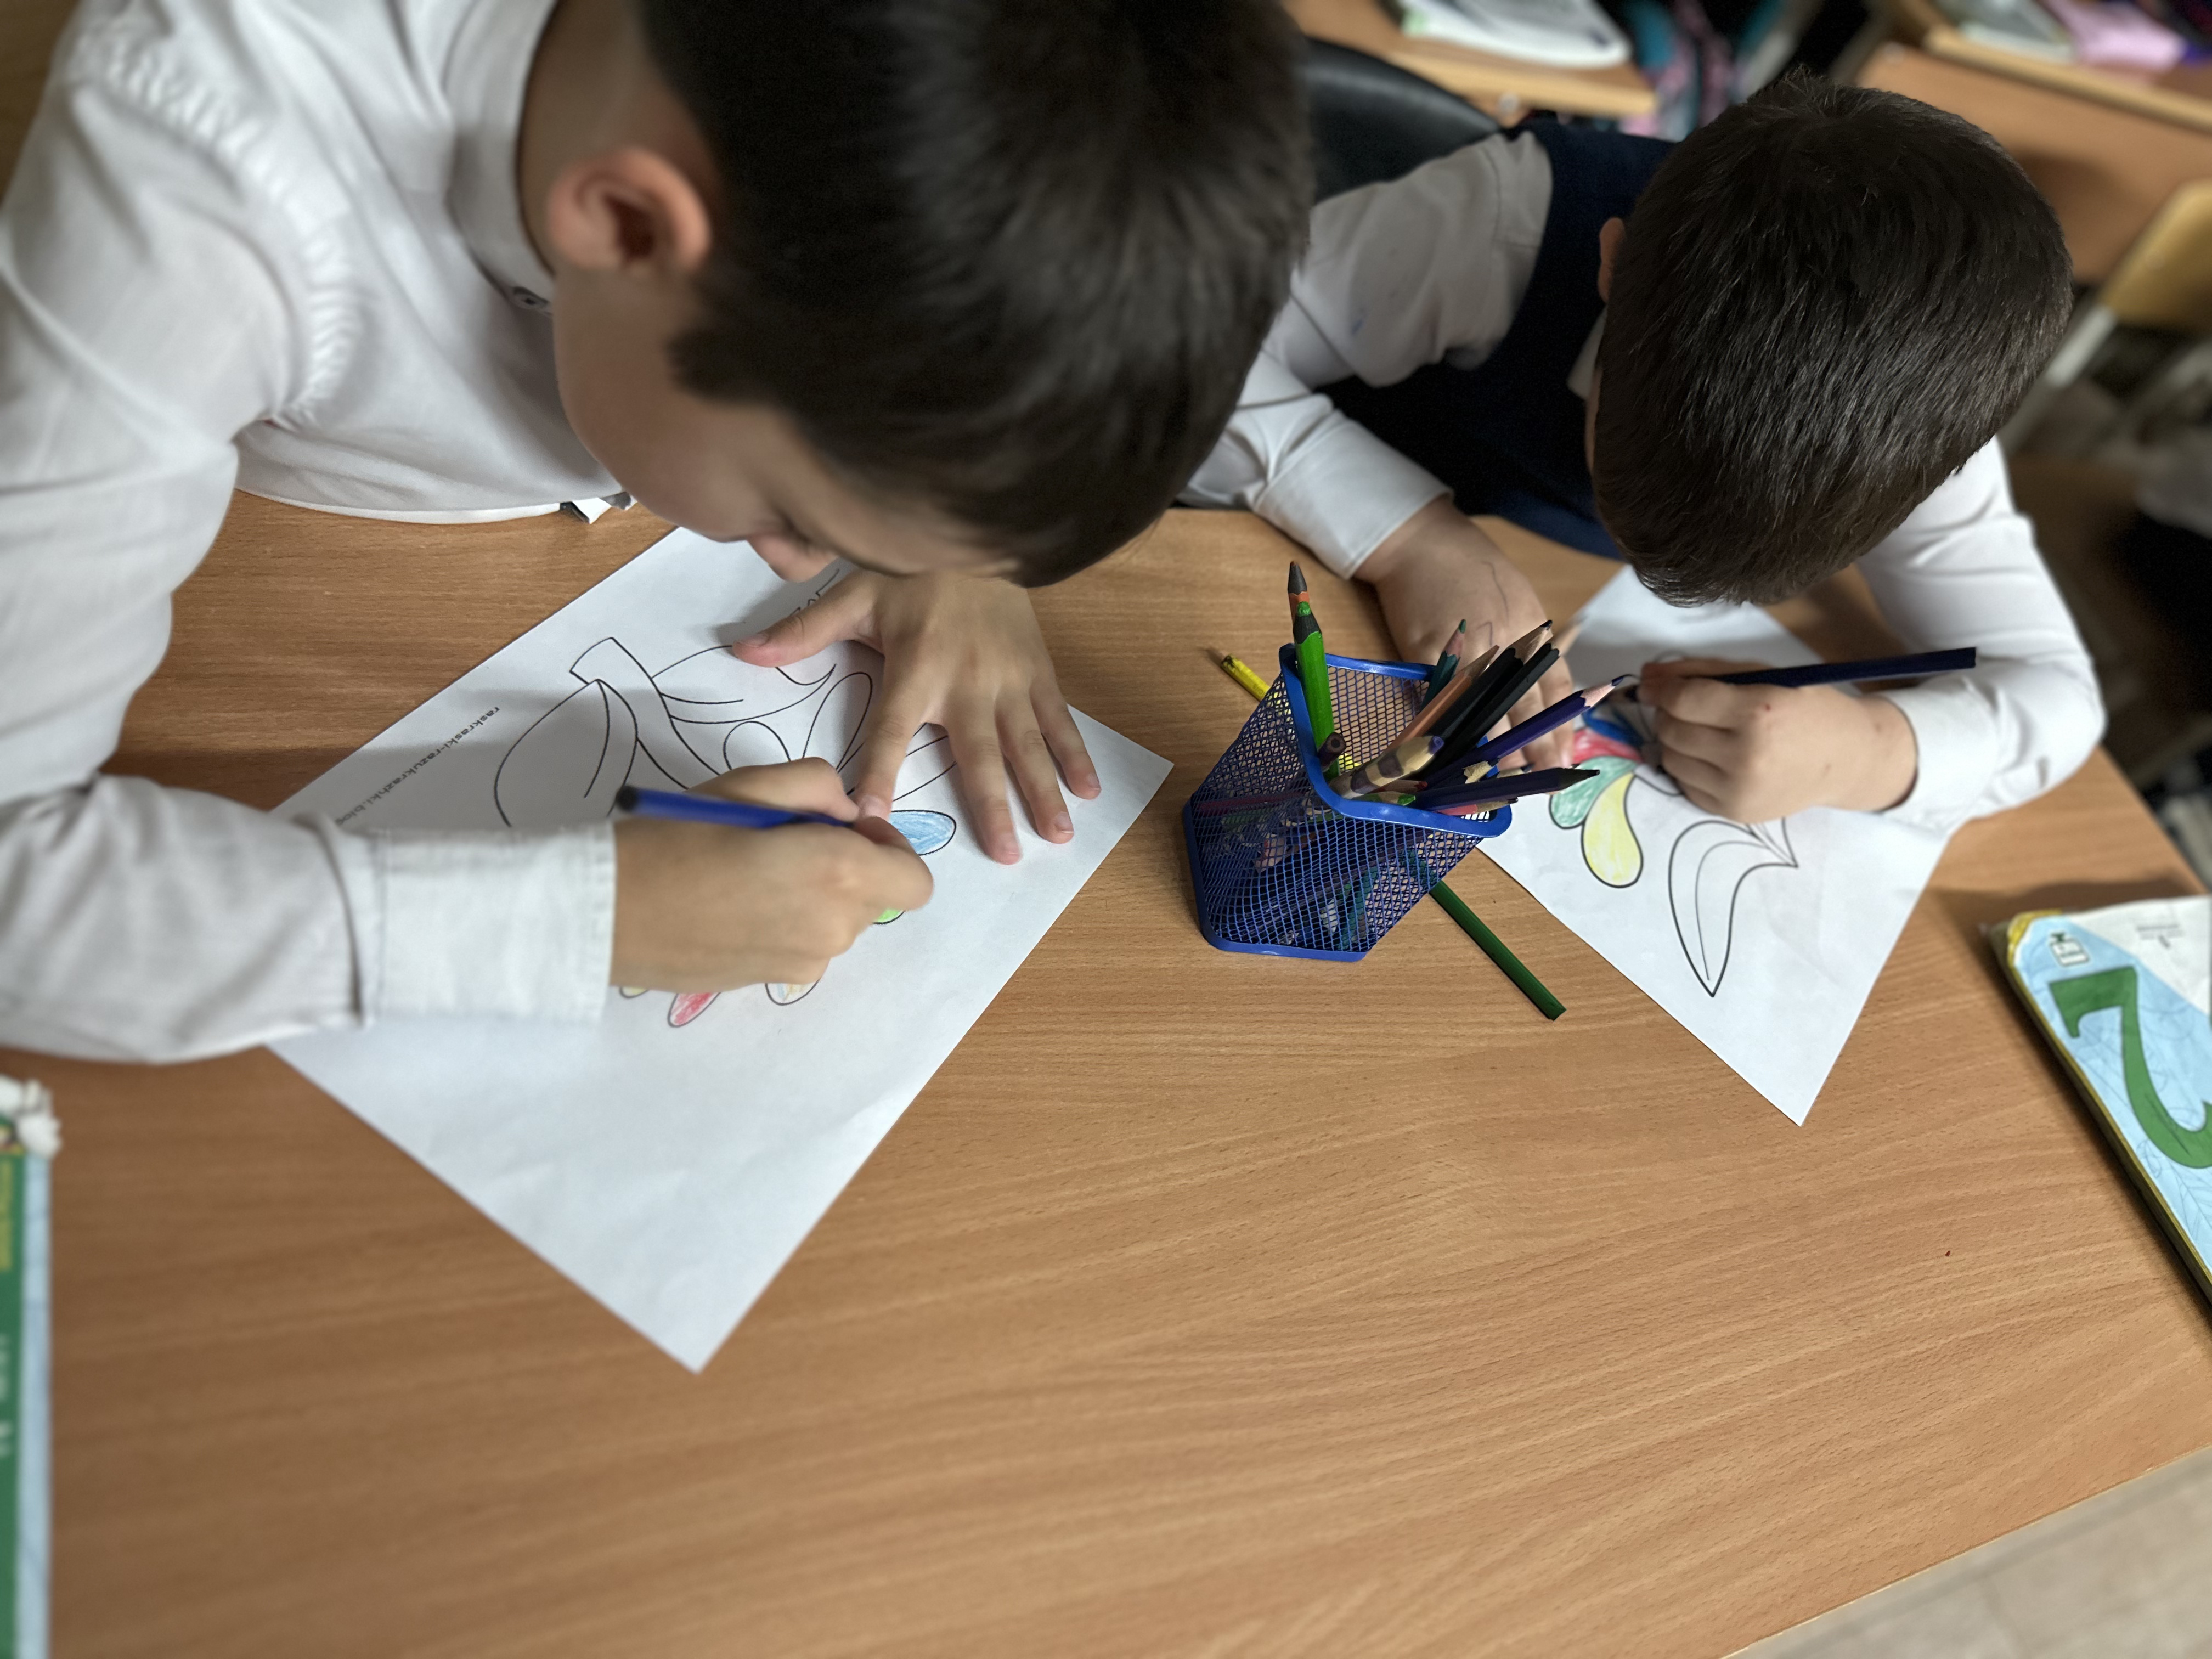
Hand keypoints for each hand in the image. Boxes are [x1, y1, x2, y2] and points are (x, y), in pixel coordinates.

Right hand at [610, 760, 932, 990]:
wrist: (605, 911)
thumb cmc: (675, 835)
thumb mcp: (750, 783)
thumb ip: (820, 787)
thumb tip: (848, 815)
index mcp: (839, 876)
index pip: (915, 881)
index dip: (889, 849)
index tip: (843, 829)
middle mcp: (832, 929)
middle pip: (873, 899)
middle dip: (846, 866)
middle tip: (781, 839)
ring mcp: (802, 965)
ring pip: (836, 924)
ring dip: (813, 895)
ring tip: (748, 868)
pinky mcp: (768, 983)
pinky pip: (801, 946)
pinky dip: (784, 922)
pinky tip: (731, 902)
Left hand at [732, 571, 1098, 863]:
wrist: (975, 530)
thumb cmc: (909, 571)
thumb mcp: (852, 594)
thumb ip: (803, 630)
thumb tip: (742, 651)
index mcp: (915, 668)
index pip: (891, 730)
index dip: (880, 772)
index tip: (872, 817)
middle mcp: (966, 681)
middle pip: (978, 753)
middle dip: (993, 804)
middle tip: (1005, 854)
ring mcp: (1008, 678)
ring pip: (1027, 743)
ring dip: (1043, 789)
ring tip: (1056, 835)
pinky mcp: (1037, 670)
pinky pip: (1057, 717)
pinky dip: (1075, 752)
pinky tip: (1088, 788)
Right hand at [1358, 499, 1576, 768]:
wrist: (1421, 542)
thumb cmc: (1471, 566)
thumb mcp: (1519, 599)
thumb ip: (1533, 642)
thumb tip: (1543, 689)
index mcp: (1531, 627)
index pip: (1553, 686)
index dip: (1560, 724)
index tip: (1565, 756)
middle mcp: (1505, 641)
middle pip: (1523, 704)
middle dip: (1534, 746)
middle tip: (1543, 779)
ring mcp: (1466, 649)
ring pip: (1486, 709)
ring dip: (1496, 747)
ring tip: (1506, 778)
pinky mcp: (1427, 653)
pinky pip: (1443, 698)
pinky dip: (1451, 727)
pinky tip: (1458, 752)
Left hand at [1638, 658, 1918, 819]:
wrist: (1846, 758)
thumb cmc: (1803, 707)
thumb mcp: (1760, 675)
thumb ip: (1701, 671)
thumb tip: (1645, 675)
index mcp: (1757, 713)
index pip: (1683, 700)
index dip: (1662, 689)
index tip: (1657, 685)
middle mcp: (1745, 756)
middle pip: (1671, 730)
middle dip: (1668, 713)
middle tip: (1687, 707)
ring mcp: (1738, 790)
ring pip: (1671, 759)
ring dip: (1675, 741)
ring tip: (1704, 731)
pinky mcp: (1733, 812)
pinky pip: (1685, 785)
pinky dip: (1690, 767)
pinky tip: (1715, 756)